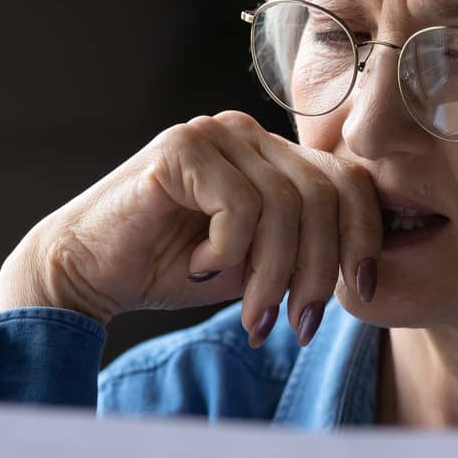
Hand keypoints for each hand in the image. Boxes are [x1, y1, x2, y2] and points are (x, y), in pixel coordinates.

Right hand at [0, 110, 381, 345]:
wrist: (86, 273)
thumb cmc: (171, 269)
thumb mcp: (259, 264)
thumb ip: (306, 252)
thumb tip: (371, 273)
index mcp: (273, 153)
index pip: (348, 181)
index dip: (364, 239)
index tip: (364, 294)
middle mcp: (247, 133)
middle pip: (324, 195)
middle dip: (318, 271)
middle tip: (296, 325)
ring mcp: (213, 134)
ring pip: (285, 206)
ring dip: (273, 275)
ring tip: (251, 314)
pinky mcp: (179, 149)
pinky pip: (239, 207)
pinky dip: (227, 252)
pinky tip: (199, 267)